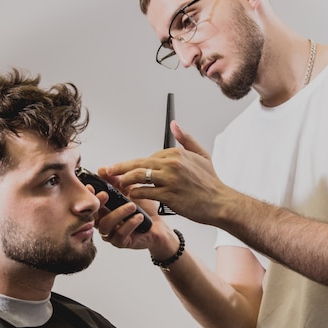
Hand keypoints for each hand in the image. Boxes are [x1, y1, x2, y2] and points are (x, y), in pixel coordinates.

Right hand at [92, 172, 178, 258]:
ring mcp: (111, 234)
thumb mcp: (131, 189)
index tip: (91, 186)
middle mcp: (104, 222)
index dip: (88, 196)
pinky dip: (129, 224)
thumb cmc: (144, 209)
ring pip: (106, 225)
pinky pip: (120, 235)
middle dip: (99, 204)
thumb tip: (102, 169)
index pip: (90, 204)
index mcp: (103, 210)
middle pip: (93, 215)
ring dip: (118, 213)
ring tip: (132, 206)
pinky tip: (138, 217)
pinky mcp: (122, 242)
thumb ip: (116, 180)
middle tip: (107, 194)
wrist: (158, 225)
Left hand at [105, 121, 226, 224]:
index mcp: (176, 153)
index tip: (127, 168)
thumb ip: (186, 139)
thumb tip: (174, 124)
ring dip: (125, 180)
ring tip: (120, 184)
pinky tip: (133, 195)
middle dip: (119, 167)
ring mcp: (169, 180)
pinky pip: (145, 192)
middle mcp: (171, 164)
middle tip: (108, 170)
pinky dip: (136, 193)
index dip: (137, 164)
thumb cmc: (211, 182)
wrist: (220, 202)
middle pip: (138, 163)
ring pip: (138, 176)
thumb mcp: (201, 155)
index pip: (148, 156)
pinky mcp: (168, 195)